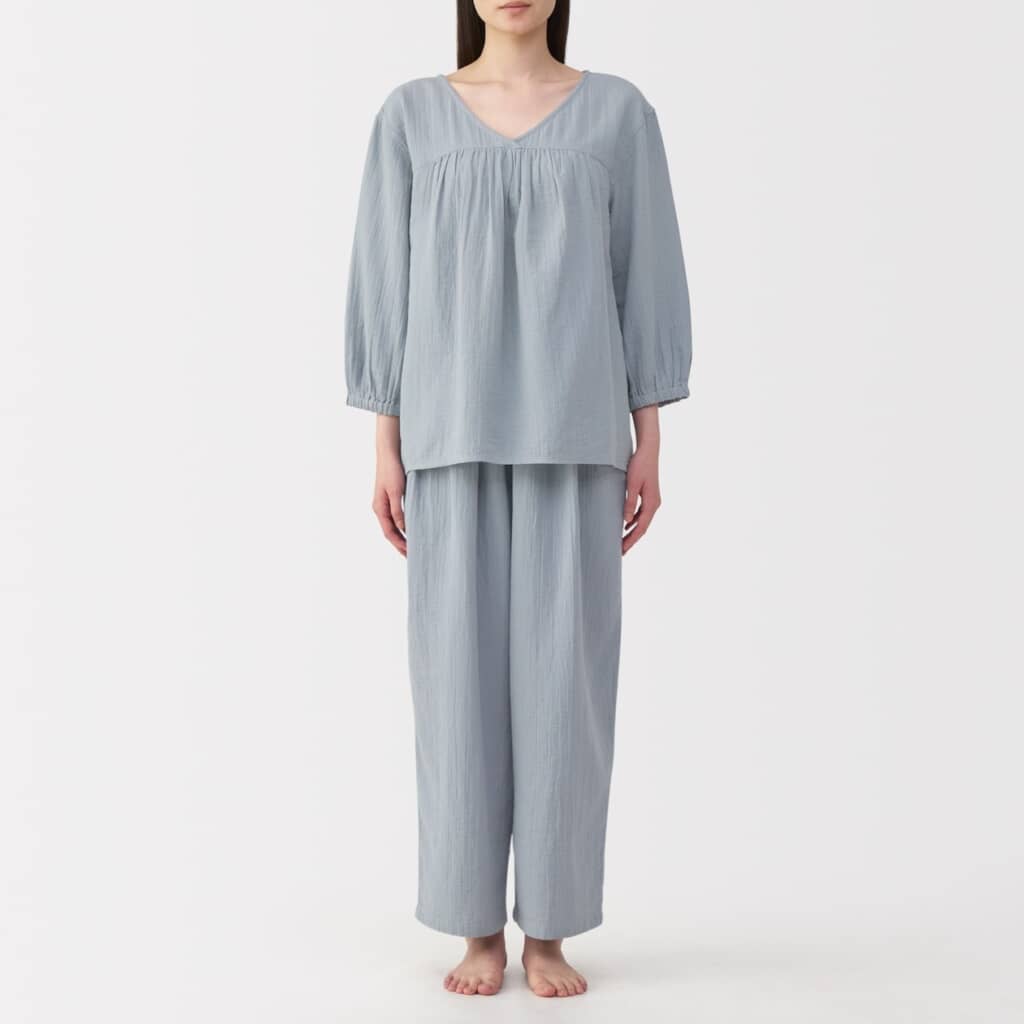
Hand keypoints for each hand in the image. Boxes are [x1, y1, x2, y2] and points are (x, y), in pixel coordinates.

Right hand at [372, 416, 405, 555]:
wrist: (389, 452)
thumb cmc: (391, 470)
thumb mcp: (396, 491)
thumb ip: (398, 510)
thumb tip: (403, 528)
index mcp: (379, 508)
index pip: (389, 533)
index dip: (399, 545)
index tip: (410, 554)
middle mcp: (380, 508)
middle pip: (391, 532)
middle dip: (401, 545)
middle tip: (413, 556)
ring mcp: (386, 503)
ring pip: (394, 526)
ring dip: (403, 537)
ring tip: (413, 546)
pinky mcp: (392, 497)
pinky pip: (397, 517)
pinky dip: (404, 526)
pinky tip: (412, 528)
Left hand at [622, 441, 661, 554]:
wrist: (649, 450)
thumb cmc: (640, 465)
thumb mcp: (632, 484)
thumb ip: (629, 503)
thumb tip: (626, 521)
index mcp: (652, 503)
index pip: (641, 528)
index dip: (632, 540)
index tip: (623, 550)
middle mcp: (655, 504)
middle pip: (643, 527)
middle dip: (632, 540)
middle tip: (621, 551)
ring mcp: (653, 500)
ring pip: (643, 521)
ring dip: (633, 532)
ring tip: (622, 541)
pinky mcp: (649, 496)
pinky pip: (642, 514)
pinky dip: (635, 522)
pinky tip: (627, 525)